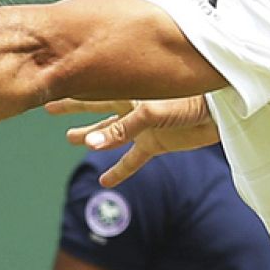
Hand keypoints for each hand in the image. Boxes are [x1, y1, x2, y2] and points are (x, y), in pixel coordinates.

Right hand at [45, 95, 218, 186]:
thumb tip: (90, 148)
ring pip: (109, 133)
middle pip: (94, 107)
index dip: (69, 88)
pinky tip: (106, 182)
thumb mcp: (151, 113)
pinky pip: (132, 160)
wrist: (222, 112)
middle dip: (73, 106)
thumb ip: (120, 129)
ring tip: (71, 139)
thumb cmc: (190, 100)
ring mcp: (142, 126)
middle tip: (49, 106)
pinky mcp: (156, 144)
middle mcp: (130, 105)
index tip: (47, 87)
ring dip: (91, 136)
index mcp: (126, 89)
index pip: (91, 88)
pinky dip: (119, 171)